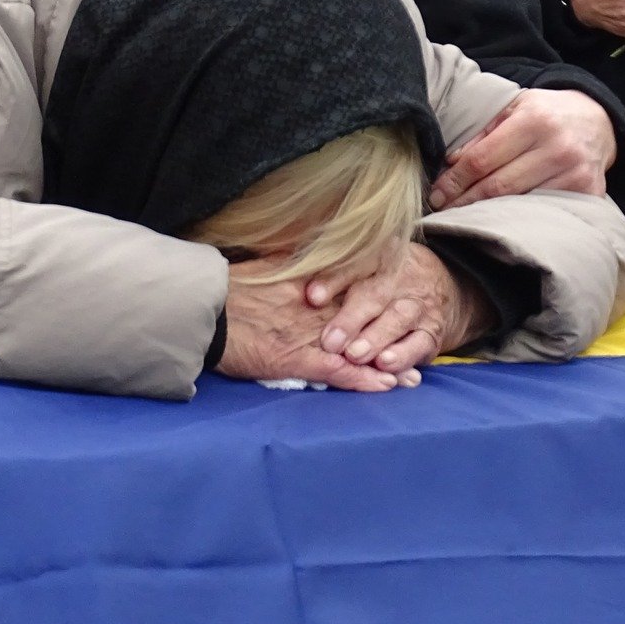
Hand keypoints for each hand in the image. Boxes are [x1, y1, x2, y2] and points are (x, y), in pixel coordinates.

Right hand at [216, 258, 411, 390]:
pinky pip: (337, 371)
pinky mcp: (296, 359)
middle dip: (396, 334)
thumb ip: (297, 254)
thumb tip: (315, 237)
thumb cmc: (230, 285)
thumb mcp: (269, 262)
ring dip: (388, 363)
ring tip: (413, 377)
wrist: (203, 309)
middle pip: (369, 320)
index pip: (361, 288)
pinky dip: (362, 379)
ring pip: (360, 349)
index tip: (407, 302)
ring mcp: (310, 334)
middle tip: (421, 347)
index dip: (387, 298)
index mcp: (314, 283)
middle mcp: (319, 308)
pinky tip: (385, 386)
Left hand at [305, 241, 494, 375]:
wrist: (436, 286)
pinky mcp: (430, 333)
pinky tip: (385, 364)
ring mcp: (418, 306)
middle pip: (376, 294)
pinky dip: (403, 355)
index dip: (335, 279)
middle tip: (330, 341)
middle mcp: (402, 278)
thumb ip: (330, 273)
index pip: (358, 263)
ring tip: (354, 355)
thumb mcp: (361, 266)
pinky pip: (419, 344)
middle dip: (352, 319)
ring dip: (375, 338)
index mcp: (380, 255)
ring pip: (398, 319)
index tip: (312, 297)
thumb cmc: (378, 279)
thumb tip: (289, 278)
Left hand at [430, 88, 615, 209]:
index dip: (455, 180)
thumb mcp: (514, 108)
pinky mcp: (588, 192)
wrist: (598, 121)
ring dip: (488, 213)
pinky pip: (544, 211)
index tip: (437, 194)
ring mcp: (575, 172)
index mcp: (534, 120)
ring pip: (519, 203)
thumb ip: (482, 134)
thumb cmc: (547, 114)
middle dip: (465, 201)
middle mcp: (557, 147)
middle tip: (443, 210)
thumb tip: (450, 163)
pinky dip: (519, 218)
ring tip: (465, 216)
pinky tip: (500, 221)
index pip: (483, 159)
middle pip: (498, 186)